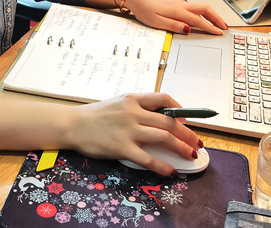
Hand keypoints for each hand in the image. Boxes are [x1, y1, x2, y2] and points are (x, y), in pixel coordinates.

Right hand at [66, 92, 202, 175]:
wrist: (73, 125)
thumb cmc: (94, 115)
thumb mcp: (117, 103)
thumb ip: (136, 107)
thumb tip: (159, 117)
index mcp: (132, 99)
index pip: (163, 99)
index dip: (180, 109)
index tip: (187, 118)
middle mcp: (133, 112)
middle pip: (169, 122)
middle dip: (187, 133)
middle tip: (197, 142)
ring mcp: (128, 130)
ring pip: (163, 138)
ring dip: (181, 148)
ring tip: (191, 155)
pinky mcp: (122, 148)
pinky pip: (148, 158)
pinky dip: (162, 166)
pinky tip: (170, 170)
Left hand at [125, 0, 227, 34]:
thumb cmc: (144, 10)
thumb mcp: (156, 22)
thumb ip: (173, 26)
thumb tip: (188, 29)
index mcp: (177, 11)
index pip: (198, 20)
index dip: (210, 27)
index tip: (219, 33)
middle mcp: (181, 5)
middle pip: (204, 9)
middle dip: (216, 18)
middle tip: (225, 27)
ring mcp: (179, 3)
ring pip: (200, 7)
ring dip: (211, 15)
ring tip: (218, 23)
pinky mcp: (176, 4)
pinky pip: (194, 8)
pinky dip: (203, 13)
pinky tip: (204, 18)